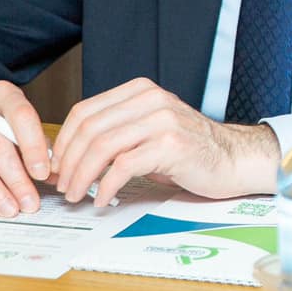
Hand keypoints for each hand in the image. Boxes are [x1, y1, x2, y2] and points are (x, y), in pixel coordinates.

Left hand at [49, 77, 278, 204]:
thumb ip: (117, 134)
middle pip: (89, 128)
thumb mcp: (150, 131)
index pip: (85, 111)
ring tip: (77, 195)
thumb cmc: (190, 151)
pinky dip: (106, 187)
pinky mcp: (172, 145)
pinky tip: (103, 200)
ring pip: (102, 146)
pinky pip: (124, 166)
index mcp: (141, 91)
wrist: (235, 159)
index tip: (56, 166)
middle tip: (63, 186)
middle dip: (68, 162)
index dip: (63, 142)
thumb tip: (70, 157)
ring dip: (82, 176)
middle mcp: (151, 100)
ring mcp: (162, 120)